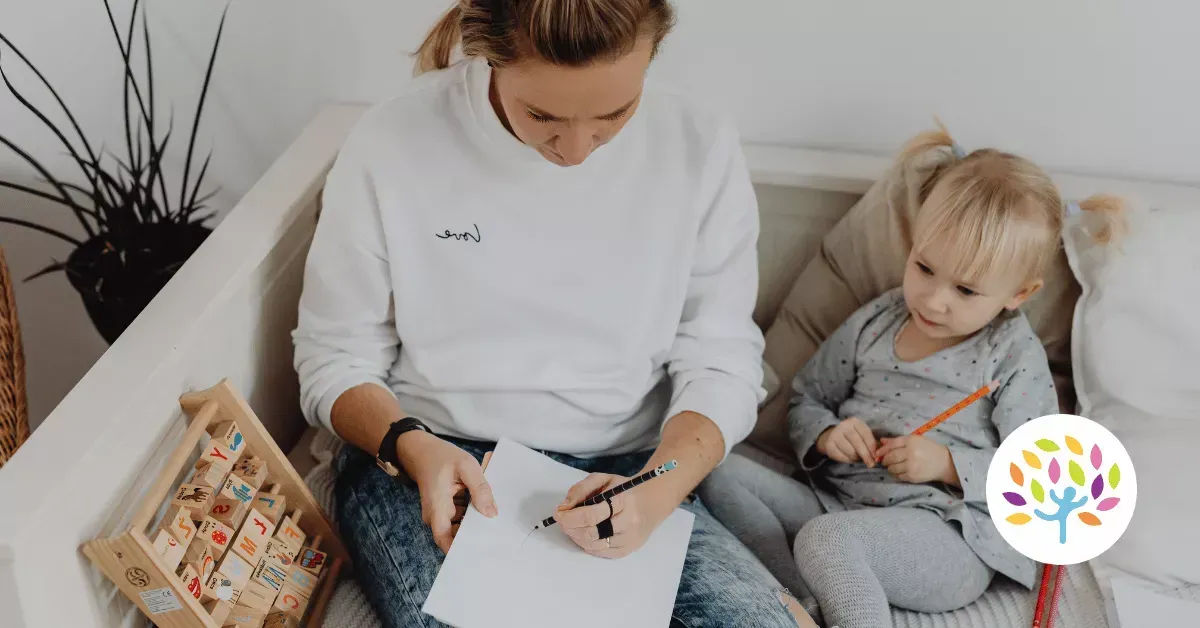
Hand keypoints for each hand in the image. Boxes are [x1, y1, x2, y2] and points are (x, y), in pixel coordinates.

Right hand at [396, 432, 497, 552]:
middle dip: (476, 532)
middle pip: (456, 534)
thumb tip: (491, 514)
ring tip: (493, 510)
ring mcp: (440, 513)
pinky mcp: (445, 509)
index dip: (461, 549)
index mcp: (437, 507)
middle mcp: (435, 515)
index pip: (445, 539)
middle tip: (498, 530)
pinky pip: (460, 516)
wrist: (420, 450)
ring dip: (475, 518)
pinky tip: (483, 500)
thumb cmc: (440, 456)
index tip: (481, 551)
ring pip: (460, 525)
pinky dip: (471, 510)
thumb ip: (480, 489)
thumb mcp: (466, 466)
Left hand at [553, 472, 669, 558]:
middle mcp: (628, 522)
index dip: (570, 517)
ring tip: (572, 527)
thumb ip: (581, 489)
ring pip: (593, 545)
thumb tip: (564, 507)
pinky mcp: (627, 550)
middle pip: (591, 532)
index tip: (558, 513)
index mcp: (623, 500)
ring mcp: (629, 539)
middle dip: (571, 528)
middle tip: (562, 521)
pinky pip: (600, 553)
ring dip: (576, 537)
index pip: (591, 514)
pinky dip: (587, 545)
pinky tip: (584, 535)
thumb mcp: (603, 480)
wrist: (650, 503)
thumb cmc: (623, 490)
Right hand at [816, 417, 878, 466]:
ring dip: (856, 458)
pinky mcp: (829, 445)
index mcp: (855, 422)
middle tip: (871, 464)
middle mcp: (844, 426)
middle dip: (866, 455)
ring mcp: (835, 435)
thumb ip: (870, 442)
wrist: (831, 435)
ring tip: (858, 458)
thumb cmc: (851, 436)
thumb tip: (878, 456)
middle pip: (858, 443)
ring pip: (850, 451)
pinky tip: (850, 458)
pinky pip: (842, 456)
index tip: (876, 456)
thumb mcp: (861, 434)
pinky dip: (848, 460)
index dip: (872, 447)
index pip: (866, 435)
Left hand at [876, 434, 953, 483]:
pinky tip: (900, 471)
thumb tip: (881, 441)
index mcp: (911, 441)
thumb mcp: (915, 440)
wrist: (944, 463)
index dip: (882, 449)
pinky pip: (898, 476)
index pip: (891, 445)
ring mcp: (912, 466)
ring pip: (892, 468)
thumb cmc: (929, 449)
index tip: (877, 453)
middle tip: (884, 460)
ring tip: (892, 466)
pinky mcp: (913, 476)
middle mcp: (911, 453)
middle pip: (890, 457)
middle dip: (885, 459)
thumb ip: (897, 441)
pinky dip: (896, 474)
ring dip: (889, 467)